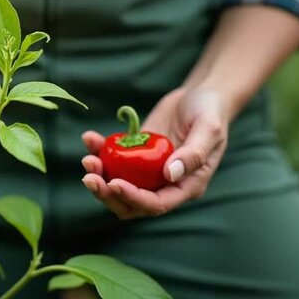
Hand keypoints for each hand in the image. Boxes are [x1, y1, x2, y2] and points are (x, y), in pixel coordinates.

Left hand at [80, 88, 228, 218]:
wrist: (200, 95)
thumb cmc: (210, 111)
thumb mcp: (208, 129)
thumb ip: (193, 153)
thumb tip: (169, 175)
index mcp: (186, 186)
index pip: (156, 203)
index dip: (133, 198)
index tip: (113, 183)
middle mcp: (164, 184)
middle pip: (130, 203)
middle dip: (107, 194)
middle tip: (89, 176)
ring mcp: (148, 172)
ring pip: (117, 186)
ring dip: (99, 178)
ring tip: (88, 159)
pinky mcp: (135, 155)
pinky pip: (113, 160)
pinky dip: (99, 152)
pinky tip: (89, 137)